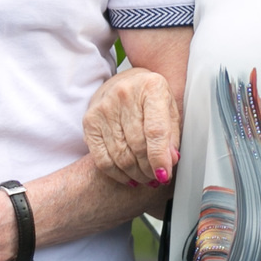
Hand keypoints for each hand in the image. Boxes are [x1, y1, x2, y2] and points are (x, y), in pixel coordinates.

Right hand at [83, 67, 177, 188]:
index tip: (165, 175)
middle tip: (157, 178)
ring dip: (135, 174)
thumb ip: (172, 135)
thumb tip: (170, 161)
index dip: (160, 157)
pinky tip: (129, 177)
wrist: (126, 82)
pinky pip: (102, 158)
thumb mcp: (170, 109)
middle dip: (149, 169)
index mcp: (151, 87)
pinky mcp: (89, 121)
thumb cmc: (151, 97)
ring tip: (145, 178)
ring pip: (120, 155)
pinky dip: (117, 174)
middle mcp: (124, 95)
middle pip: (137, 145)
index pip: (155, 130)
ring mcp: (103, 108)